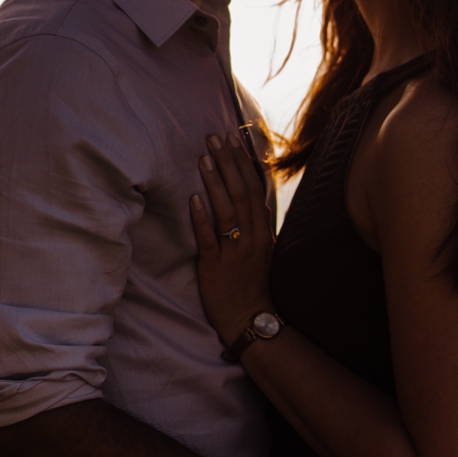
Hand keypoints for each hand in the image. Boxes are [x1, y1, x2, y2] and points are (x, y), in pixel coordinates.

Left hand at [189, 131, 277, 343]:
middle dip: (228, 164)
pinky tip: (193, 198)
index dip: (244, 162)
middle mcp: (252, 237)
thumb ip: (256, 224)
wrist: (249, 317)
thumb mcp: (261, 249)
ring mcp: (235, 251)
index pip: (256, 189)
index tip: (233, 140)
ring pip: (228, 211)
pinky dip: (202, 217)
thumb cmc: (252, 282)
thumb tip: (252, 197)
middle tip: (214, 139)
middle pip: (242, 193)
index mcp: (264, 231)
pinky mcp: (216, 265)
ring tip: (203, 159)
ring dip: (215, 183)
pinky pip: (209, 238)